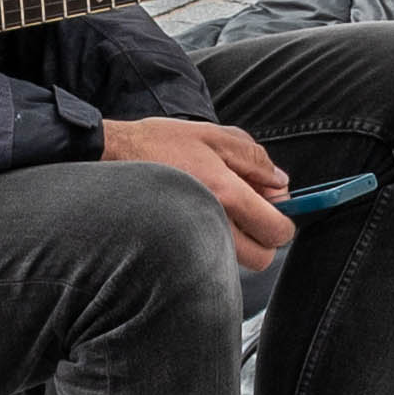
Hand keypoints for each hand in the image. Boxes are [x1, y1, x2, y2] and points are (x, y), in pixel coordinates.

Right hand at [100, 115, 293, 268]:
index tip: (275, 204)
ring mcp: (193, 239)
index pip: (277, 231)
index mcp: (226, 194)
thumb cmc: (157, 144)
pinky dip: (214, 239)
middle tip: (251, 208)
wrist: (110, 158)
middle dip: (263, 236)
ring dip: (239, 238)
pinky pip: (210, 254)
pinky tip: (201, 210)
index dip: (284, 219)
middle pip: (261, 257)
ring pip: (235, 258)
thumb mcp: (212, 136)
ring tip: (220, 204)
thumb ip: (254, 158)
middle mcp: (212, 223)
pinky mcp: (177, 247)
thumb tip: (280, 181)